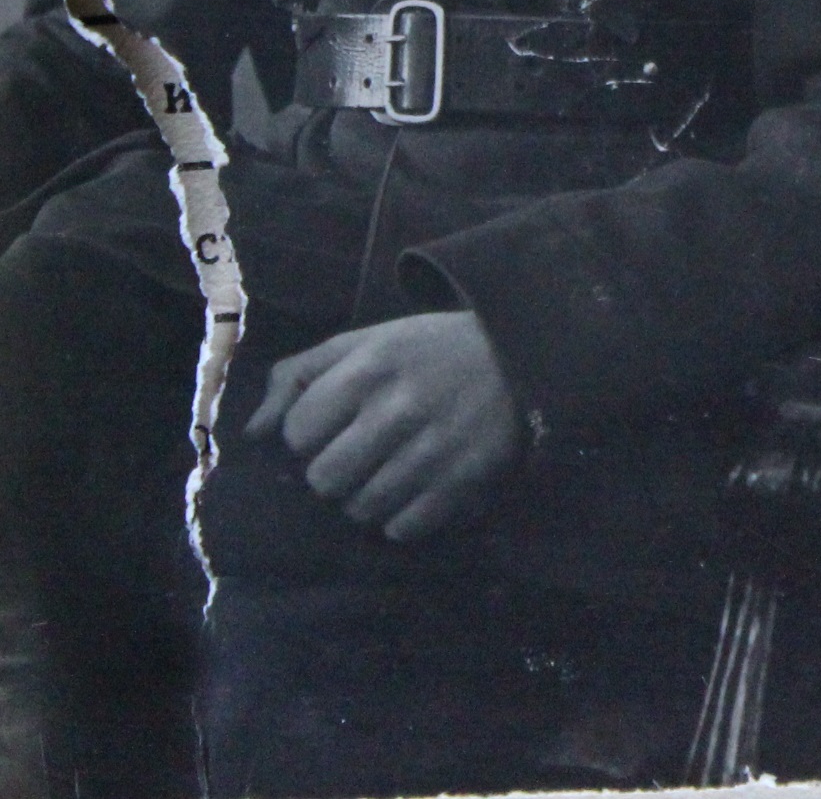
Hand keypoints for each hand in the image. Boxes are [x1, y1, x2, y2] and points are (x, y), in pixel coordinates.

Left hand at [245, 310, 518, 540]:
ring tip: (383, 473)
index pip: (298, 434)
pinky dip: (399, 517)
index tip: (329, 429)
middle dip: (331, 472)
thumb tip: (252, 432)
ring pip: (361, 510)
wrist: (518, 357)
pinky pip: (402, 529)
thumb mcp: (364, 342)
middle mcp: (398, 411)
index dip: (307, 437)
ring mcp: (432, 453)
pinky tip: (412, 488)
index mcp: (369, 368)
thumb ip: (300, 376)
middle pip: (325, 480)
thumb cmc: (427, 349)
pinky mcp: (462, 485)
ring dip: (364, 498)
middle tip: (355, 456)